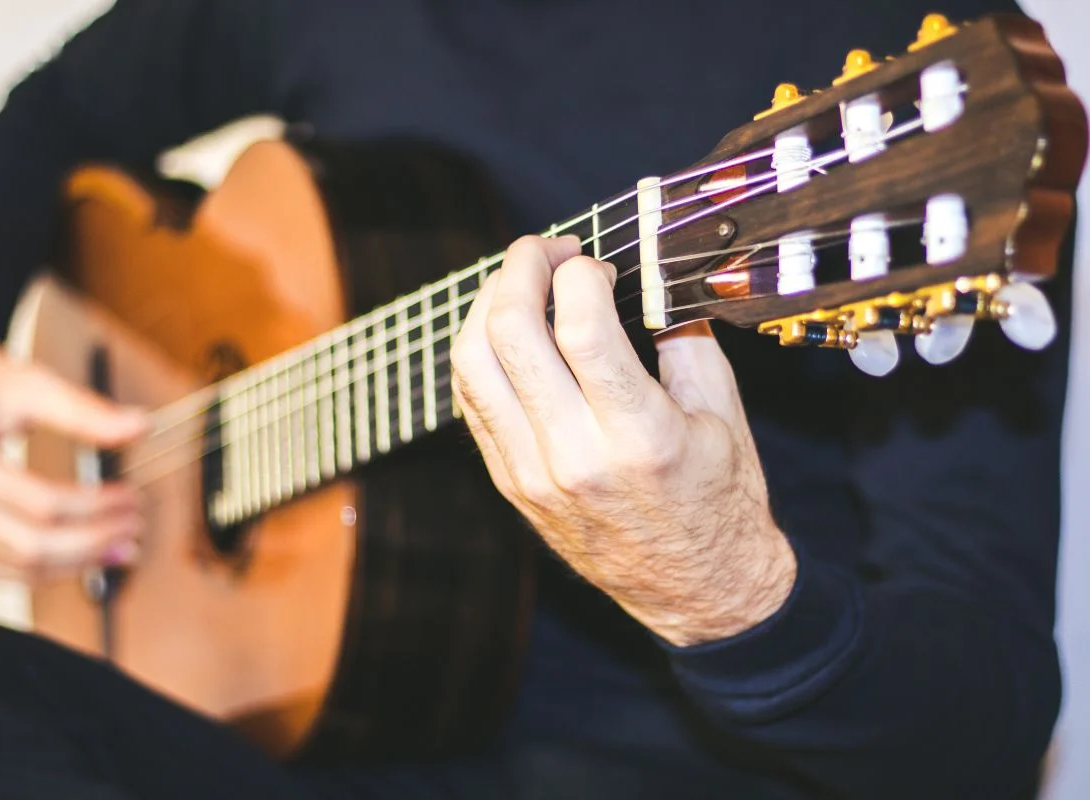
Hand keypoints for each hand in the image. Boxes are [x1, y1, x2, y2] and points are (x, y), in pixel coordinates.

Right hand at [0, 300, 148, 583]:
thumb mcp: (32, 383)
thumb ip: (86, 411)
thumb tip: (142, 427)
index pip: (42, 504)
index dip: (97, 507)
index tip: (133, 496)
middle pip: (30, 546)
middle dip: (92, 542)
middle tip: (134, 525)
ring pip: (16, 568)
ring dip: (75, 565)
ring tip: (121, 548)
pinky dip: (43, 571)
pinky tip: (83, 557)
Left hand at [451, 236, 796, 646]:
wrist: (698, 594)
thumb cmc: (721, 501)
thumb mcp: (723, 413)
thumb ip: (683, 334)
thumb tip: (645, 271)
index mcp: (640, 437)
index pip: (580, 327)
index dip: (579, 273)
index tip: (597, 264)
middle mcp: (574, 457)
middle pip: (509, 333)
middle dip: (521, 268)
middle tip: (547, 249)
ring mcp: (532, 475)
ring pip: (471, 364)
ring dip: (488, 305)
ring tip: (522, 283)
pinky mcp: (511, 485)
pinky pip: (471, 402)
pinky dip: (481, 353)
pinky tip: (509, 334)